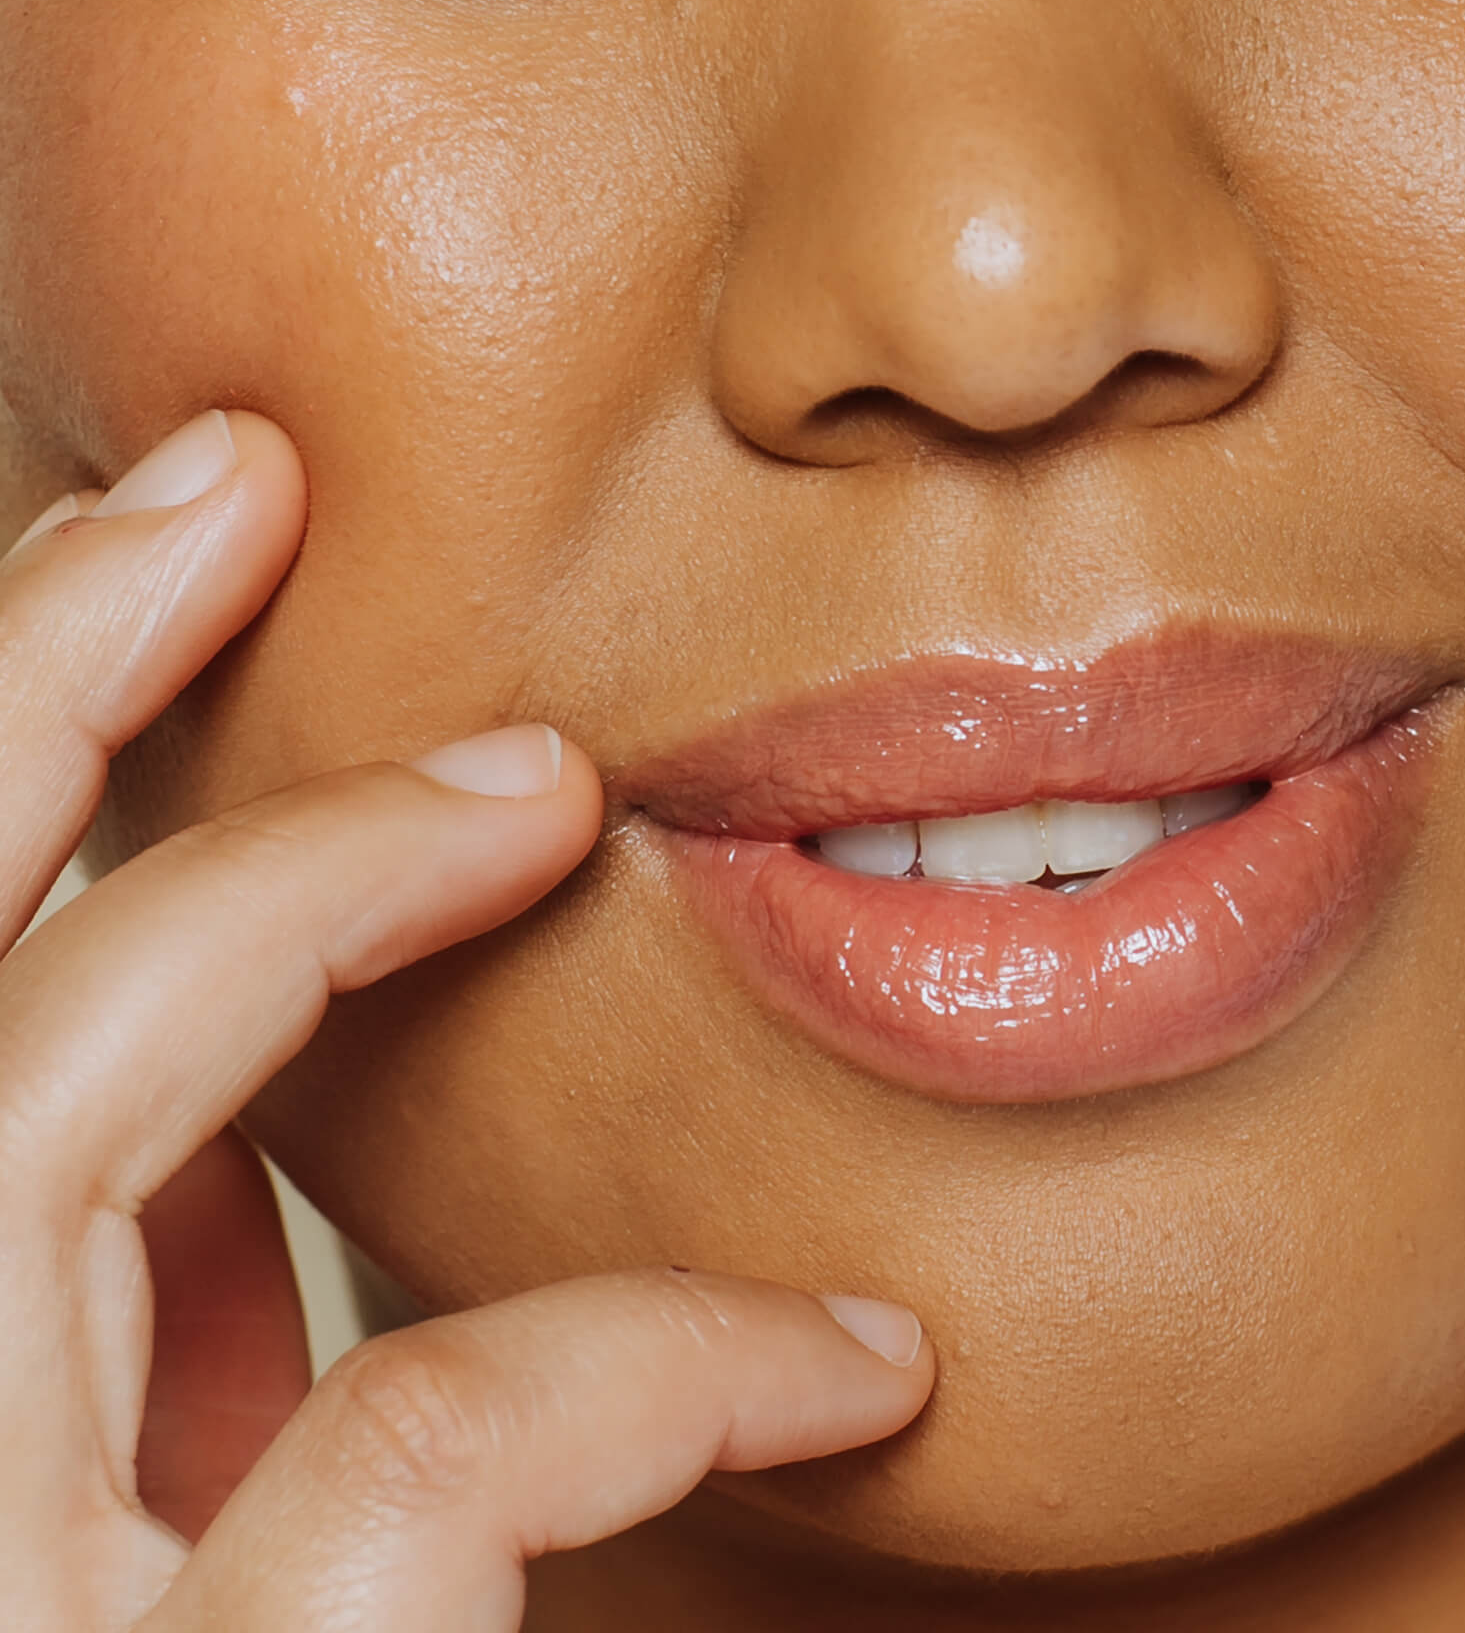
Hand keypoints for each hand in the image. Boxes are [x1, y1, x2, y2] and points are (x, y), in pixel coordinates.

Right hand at [0, 412, 933, 1630]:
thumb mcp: (158, 1554)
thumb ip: (154, 1362)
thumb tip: (214, 1158)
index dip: (2, 741)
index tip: (151, 552)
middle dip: (40, 675)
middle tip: (237, 479)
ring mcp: (6, 1614)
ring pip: (62, 1113)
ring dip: (313, 889)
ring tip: (541, 787)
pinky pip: (426, 1426)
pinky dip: (655, 1352)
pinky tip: (845, 1352)